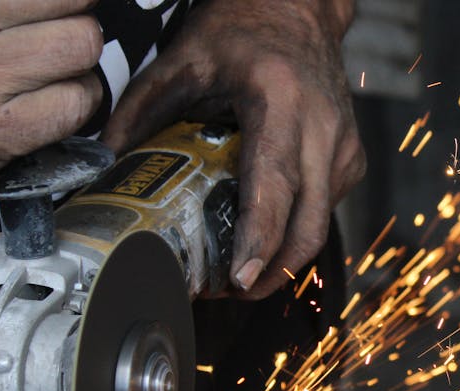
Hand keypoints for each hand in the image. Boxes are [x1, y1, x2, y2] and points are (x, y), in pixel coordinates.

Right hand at [0, 0, 102, 178]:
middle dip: (78, 30)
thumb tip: (78, 0)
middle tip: (56, 37)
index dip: (72, 1)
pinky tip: (48, 100)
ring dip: (79, 68)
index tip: (66, 8)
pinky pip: (72, 109)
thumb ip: (1, 4)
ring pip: (81, 62)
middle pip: (78, 28)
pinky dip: (74, 103)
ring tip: (50, 70)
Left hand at [103, 0, 364, 299]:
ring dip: (284, 258)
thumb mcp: (185, 58)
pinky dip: (297, 232)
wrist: (300, 10)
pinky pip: (326, 210)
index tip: (238, 277)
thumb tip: (106, 162)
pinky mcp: (353, 159)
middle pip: (308, 225)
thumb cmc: (246, 28)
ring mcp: (345, 146)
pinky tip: (266, 236)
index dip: (258, 240)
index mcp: (281, 101)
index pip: (274, 186)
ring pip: (320, 225)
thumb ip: (142, 109)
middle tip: (229, 292)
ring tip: (241, 270)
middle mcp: (323, 128)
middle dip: (272, 272)